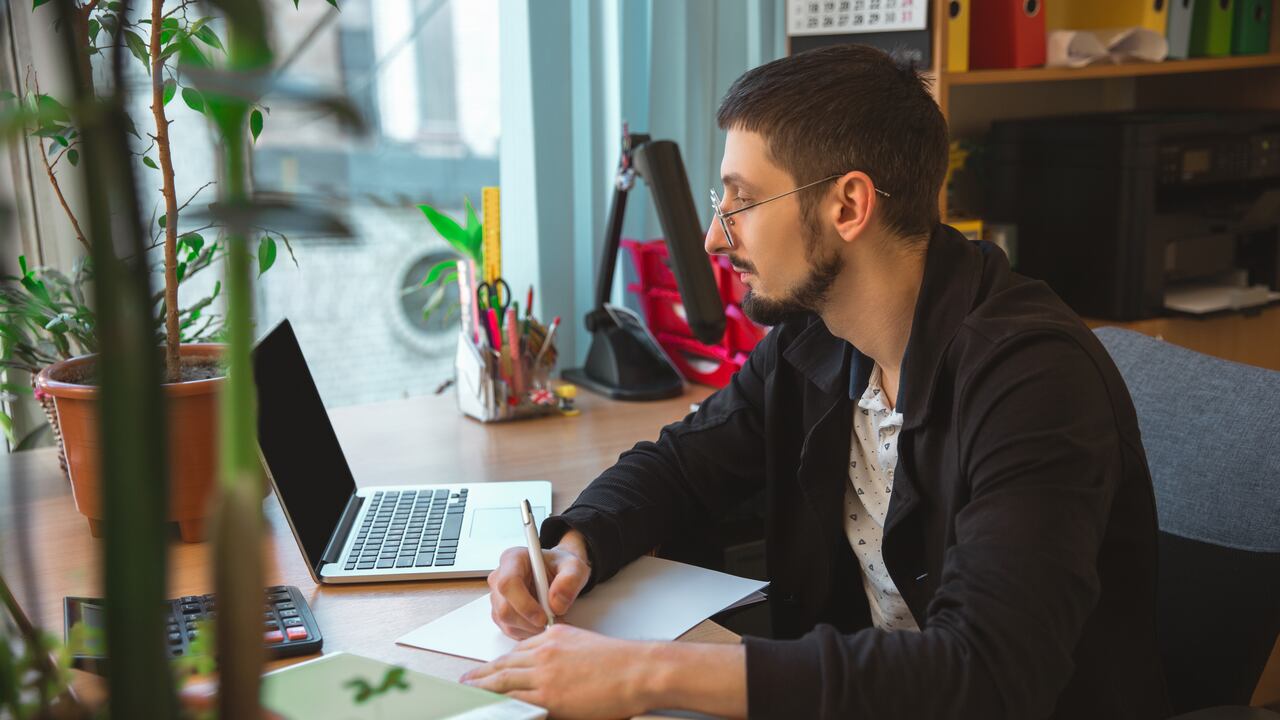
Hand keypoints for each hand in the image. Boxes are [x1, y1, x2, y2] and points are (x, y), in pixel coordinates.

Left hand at [460, 624, 657, 718]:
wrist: (637, 670)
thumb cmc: (620, 661)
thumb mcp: (584, 642)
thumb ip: (563, 649)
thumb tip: (552, 662)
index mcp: (553, 637)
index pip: (518, 650)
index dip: (500, 662)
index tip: (489, 668)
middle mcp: (544, 652)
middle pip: (504, 664)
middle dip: (483, 674)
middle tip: (467, 680)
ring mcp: (545, 674)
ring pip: (503, 680)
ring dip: (483, 687)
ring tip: (469, 693)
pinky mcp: (550, 696)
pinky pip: (516, 700)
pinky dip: (500, 703)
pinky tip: (490, 707)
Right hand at [487, 529, 590, 639]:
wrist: (557, 574)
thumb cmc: (560, 567)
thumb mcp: (574, 566)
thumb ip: (569, 580)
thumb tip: (556, 603)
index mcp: (513, 559)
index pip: (508, 584)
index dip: (524, 604)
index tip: (544, 616)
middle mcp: (499, 577)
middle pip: (505, 609)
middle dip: (531, 621)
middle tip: (553, 621)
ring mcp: (498, 597)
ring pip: (507, 623)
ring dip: (531, 629)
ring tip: (551, 620)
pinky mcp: (500, 613)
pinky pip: (510, 630)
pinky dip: (529, 632)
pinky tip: (542, 623)